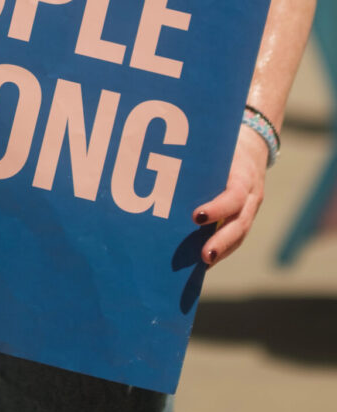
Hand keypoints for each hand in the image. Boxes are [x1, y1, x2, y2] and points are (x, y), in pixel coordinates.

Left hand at [192, 124, 267, 265]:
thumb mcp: (217, 146)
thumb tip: (159, 163)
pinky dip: (220, 250)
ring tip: (201, 265)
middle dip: (221, 242)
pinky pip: (235, 237)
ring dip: (221, 251)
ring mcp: (250, 209)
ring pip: (239, 235)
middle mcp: (251, 196)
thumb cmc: (224, 146)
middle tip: (203, 257)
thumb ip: (198, 159)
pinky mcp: (244, 216)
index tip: (196, 217)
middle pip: (239, 224)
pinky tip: (201, 263)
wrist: (252, 147)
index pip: (233, 195)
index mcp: (244, 176)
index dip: (217, 208)